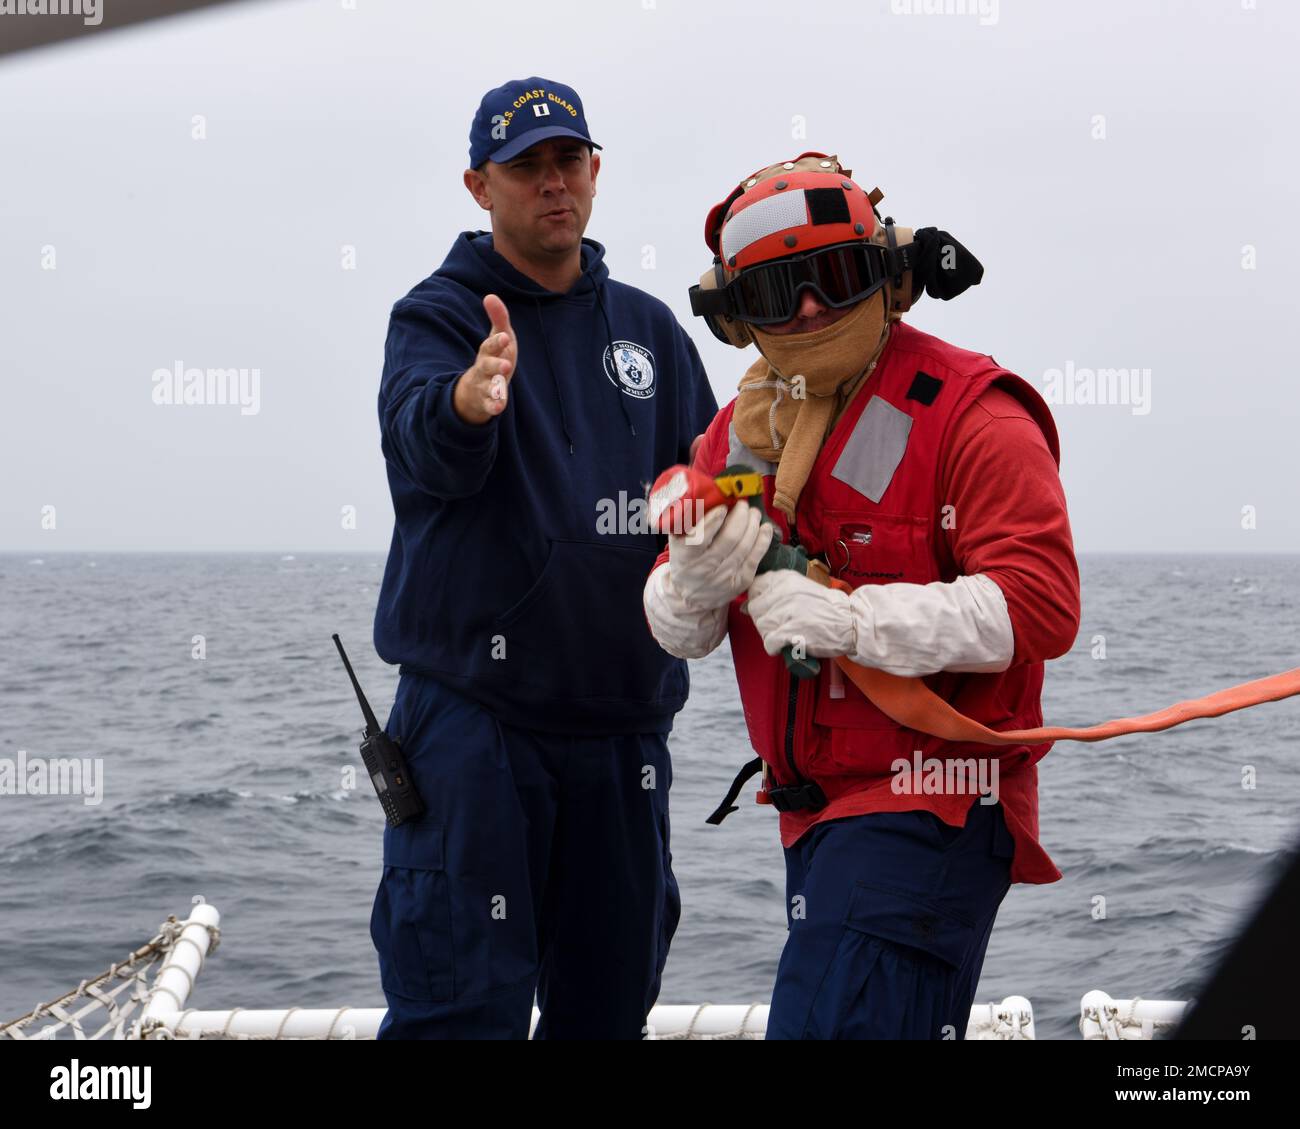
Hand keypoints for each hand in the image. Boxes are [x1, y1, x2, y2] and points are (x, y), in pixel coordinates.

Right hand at [453, 294, 517, 424]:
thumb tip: (490, 296)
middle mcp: (483, 368)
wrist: (475, 389)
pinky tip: (499, 408)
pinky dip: (493, 406)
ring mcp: (484, 386)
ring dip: (494, 388)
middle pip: (487, 366)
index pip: (490, 345)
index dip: (497, 342)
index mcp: (488, 352)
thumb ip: (498, 319)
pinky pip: (489, 405)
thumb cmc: (493, 358)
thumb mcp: (499, 339)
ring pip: (487, 387)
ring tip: (501, 390)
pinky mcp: (487, 402)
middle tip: (506, 365)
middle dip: (495, 365)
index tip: (505, 337)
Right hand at [667, 503, 773, 612]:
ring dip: (753, 525)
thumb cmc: (685, 562)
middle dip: (740, 517)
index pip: (700, 538)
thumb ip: (684, 523)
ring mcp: (725, 577)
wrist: (690, 598)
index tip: (723, 507)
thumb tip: (702, 497)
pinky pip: (755, 557)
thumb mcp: (676, 544)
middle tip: (743, 505)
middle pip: (729, 538)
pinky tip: (765, 528)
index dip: (714, 520)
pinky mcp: (740, 582)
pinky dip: (763, 540)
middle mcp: (705, 568)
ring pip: (745, 546)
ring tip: (753, 513)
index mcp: (686, 557)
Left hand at [743, 569, 855, 658]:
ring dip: (770, 635)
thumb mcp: (800, 589)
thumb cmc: (826, 608)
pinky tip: (786, 644)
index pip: (754, 587)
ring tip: (785, 635)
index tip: (770, 608)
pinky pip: (769, 642)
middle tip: (780, 626)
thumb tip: (745, 606)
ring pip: (761, 627)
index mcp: (786, 578)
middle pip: (755, 610)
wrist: (851, 622)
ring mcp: (788, 611)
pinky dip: (775, 647)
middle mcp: (785, 592)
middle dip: (763, 621)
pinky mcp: (792, 631)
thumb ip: (775, 593)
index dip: (758, 601)